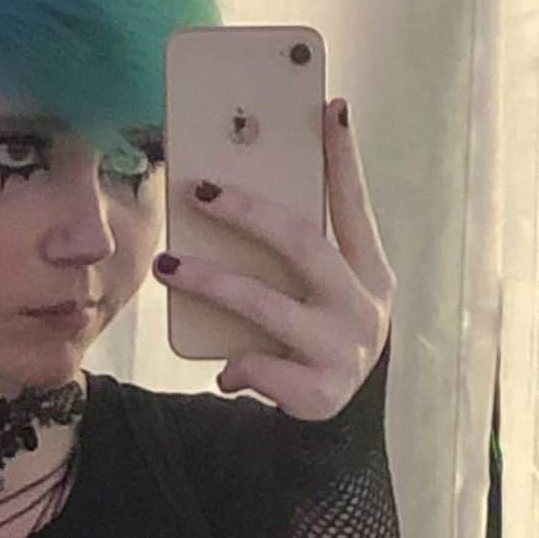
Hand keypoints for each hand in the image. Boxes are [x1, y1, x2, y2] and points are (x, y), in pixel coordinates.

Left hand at [154, 97, 395, 417]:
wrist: (339, 429)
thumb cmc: (320, 343)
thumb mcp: (324, 297)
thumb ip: (299, 258)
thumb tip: (232, 198)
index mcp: (370, 273)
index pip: (354, 206)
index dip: (344, 158)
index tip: (331, 108)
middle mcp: (363, 306)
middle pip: (302, 243)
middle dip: (247, 213)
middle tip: (201, 191)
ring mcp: (343, 350)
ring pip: (266, 305)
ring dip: (211, 282)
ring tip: (168, 266)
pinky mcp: (319, 391)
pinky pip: (259, 365)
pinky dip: (235, 366)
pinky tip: (224, 372)